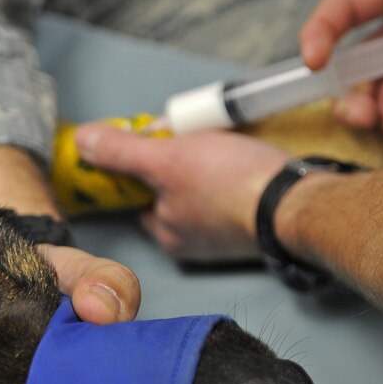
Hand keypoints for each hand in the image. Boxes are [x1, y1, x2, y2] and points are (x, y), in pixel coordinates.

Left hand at [74, 124, 289, 262]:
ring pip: (201, 192)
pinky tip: (242, 162)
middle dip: (179, 163)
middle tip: (195, 142)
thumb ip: (123, 153)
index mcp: (165, 232)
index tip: (158, 141)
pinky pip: (230, 195)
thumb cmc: (233, 185)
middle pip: (171, 191)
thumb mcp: (168, 159)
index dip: (144, 163)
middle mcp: (190, 241)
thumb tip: (83, 142)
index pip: (139, 195)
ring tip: (222, 149)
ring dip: (206, 166)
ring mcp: (223, 236)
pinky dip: (232, 176)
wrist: (299, 202)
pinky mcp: (251, 225)